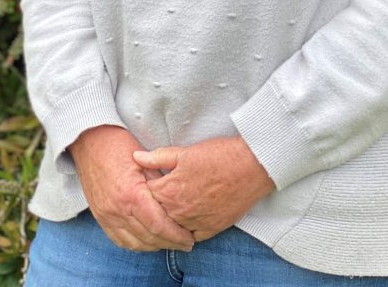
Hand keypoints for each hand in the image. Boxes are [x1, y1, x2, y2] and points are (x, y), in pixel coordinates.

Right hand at [68, 125, 194, 251]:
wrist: (89, 141)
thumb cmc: (119, 145)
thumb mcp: (145, 159)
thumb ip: (160, 183)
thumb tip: (177, 201)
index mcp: (131, 194)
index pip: (158, 225)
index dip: (176, 235)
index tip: (189, 239)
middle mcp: (117, 209)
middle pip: (148, 237)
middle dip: (170, 243)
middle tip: (185, 244)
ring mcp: (106, 216)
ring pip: (134, 243)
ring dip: (154, 246)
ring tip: (170, 243)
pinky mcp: (100, 217)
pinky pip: (119, 240)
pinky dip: (136, 244)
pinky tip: (148, 241)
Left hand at [132, 135, 274, 242]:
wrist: (251, 167)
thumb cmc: (219, 156)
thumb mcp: (185, 152)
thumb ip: (158, 157)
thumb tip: (136, 158)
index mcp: (169, 190)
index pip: (144, 195)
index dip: (142, 188)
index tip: (143, 182)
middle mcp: (179, 211)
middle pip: (155, 214)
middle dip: (151, 206)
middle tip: (154, 196)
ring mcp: (194, 223)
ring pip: (171, 228)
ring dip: (167, 220)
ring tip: (169, 207)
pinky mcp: (210, 229)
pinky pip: (190, 236)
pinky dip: (184, 230)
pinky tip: (185, 220)